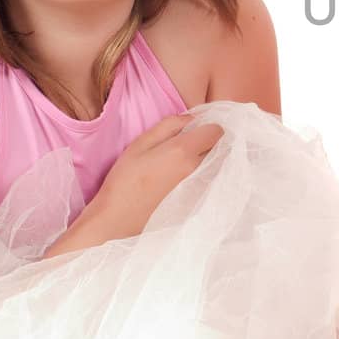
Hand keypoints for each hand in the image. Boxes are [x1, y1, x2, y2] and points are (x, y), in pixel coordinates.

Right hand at [94, 112, 223, 236]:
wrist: (119, 219)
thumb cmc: (125, 179)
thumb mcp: (140, 144)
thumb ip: (168, 126)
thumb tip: (191, 119)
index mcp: (183, 150)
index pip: (217, 131)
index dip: (207, 127)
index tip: (194, 130)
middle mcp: (197, 168)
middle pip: (219, 147)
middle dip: (208, 142)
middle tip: (187, 144)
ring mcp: (199, 186)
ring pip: (215, 164)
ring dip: (207, 159)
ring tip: (182, 162)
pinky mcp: (197, 199)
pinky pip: (209, 180)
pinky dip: (203, 175)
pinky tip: (181, 179)